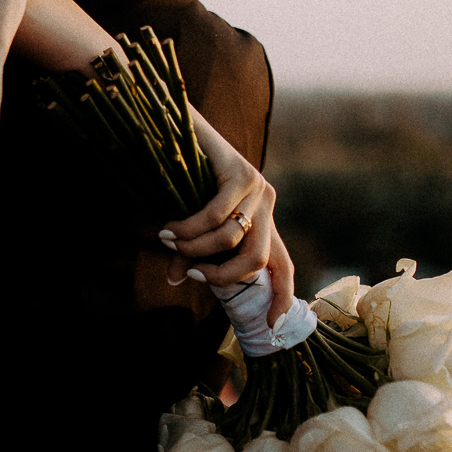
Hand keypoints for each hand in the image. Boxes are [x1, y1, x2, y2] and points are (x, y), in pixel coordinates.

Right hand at [162, 110, 294, 323]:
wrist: (177, 125)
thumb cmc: (183, 176)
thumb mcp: (192, 223)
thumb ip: (192, 252)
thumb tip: (176, 280)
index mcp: (262, 220)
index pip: (283, 265)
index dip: (282, 295)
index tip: (273, 326)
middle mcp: (267, 204)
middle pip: (257, 260)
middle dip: (222, 276)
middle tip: (192, 273)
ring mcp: (258, 187)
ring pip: (230, 238)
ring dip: (194, 248)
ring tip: (168, 241)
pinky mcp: (241, 173)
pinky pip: (214, 216)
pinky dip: (188, 228)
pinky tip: (169, 228)